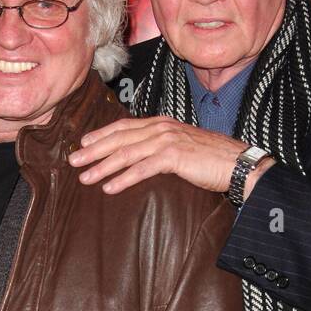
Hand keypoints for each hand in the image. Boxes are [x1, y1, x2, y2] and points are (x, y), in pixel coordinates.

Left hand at [68, 118, 261, 195]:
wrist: (237, 162)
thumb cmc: (212, 158)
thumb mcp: (183, 147)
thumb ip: (162, 148)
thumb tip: (144, 158)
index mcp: (162, 123)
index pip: (124, 127)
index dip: (101, 135)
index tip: (83, 144)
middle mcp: (161, 128)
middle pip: (119, 138)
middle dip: (93, 150)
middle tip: (73, 162)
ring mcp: (167, 141)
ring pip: (126, 153)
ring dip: (102, 166)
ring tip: (84, 178)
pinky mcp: (174, 157)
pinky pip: (142, 168)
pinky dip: (123, 178)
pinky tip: (109, 187)